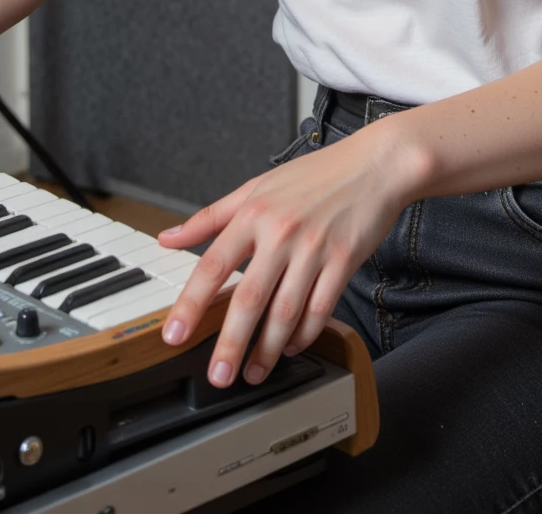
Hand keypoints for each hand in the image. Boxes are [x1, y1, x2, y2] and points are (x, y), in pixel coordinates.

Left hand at [157, 119, 419, 388]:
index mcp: (253, 212)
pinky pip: (319, 309)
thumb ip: (210, 216)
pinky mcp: (343, 261)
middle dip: (231, 344)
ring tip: (254, 373)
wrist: (373, 165)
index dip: (191, 303)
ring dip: (268, 349)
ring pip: (285, 311)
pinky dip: (304, 334)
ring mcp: (314, 248)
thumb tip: (167, 237)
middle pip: (249, 297)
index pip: (213, 264)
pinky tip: (292, 347)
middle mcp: (281, 231)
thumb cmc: (315, 176)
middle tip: (218, 377)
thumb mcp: (256, 186)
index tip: (174, 335)